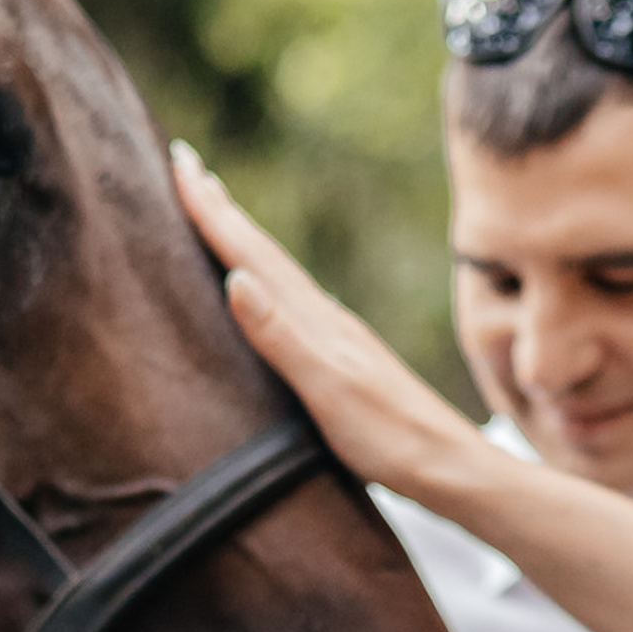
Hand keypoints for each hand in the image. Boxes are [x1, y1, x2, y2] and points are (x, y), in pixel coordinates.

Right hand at [173, 142, 482, 502]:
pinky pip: (292, 303)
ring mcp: (336, 338)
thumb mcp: (330, 390)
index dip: (213, 212)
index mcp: (316, 321)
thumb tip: (235, 278)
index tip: (180, 163)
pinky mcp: (343, 361)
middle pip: (265, 252)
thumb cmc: (392, 439)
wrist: (452, 468)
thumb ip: (282, 338)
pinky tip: (270, 288)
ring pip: (278, 273)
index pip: (253, 255)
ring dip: (243, 239)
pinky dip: (268, 281)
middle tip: (186, 162)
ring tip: (218, 210)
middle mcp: (325, 319)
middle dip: (222, 209)